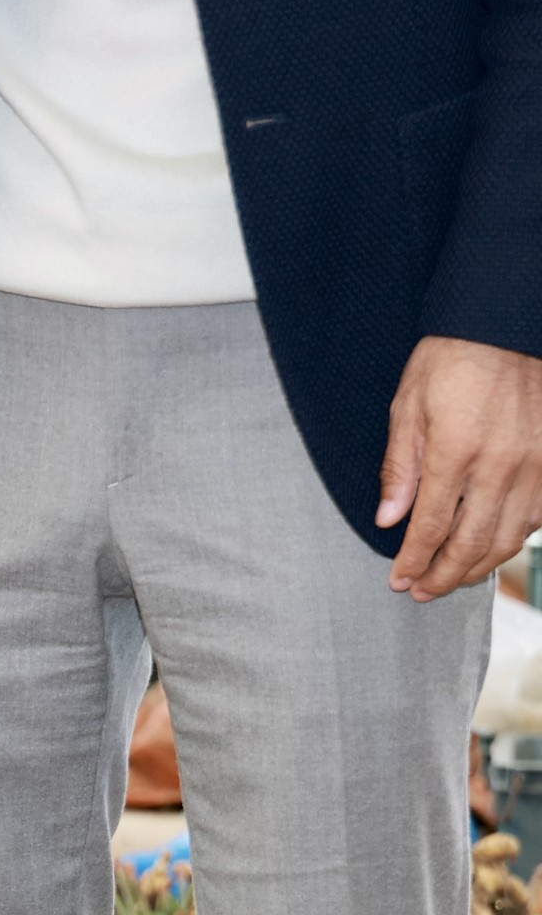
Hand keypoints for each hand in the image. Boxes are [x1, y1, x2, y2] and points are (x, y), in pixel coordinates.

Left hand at [377, 336, 541, 601]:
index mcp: (457, 452)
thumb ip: (399, 468)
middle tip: (423, 591)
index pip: (431, 527)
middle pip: (473, 542)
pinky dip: (516, 539)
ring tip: (454, 578)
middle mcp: (503, 464)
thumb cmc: (453, 360)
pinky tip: (494, 546)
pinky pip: (539, 515)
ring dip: (480, 566)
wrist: (507, 323)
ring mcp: (538, 463)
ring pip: (511, 536)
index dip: (414, 561)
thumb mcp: (408, 407)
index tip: (400, 581)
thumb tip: (388, 519)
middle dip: (444, 575)